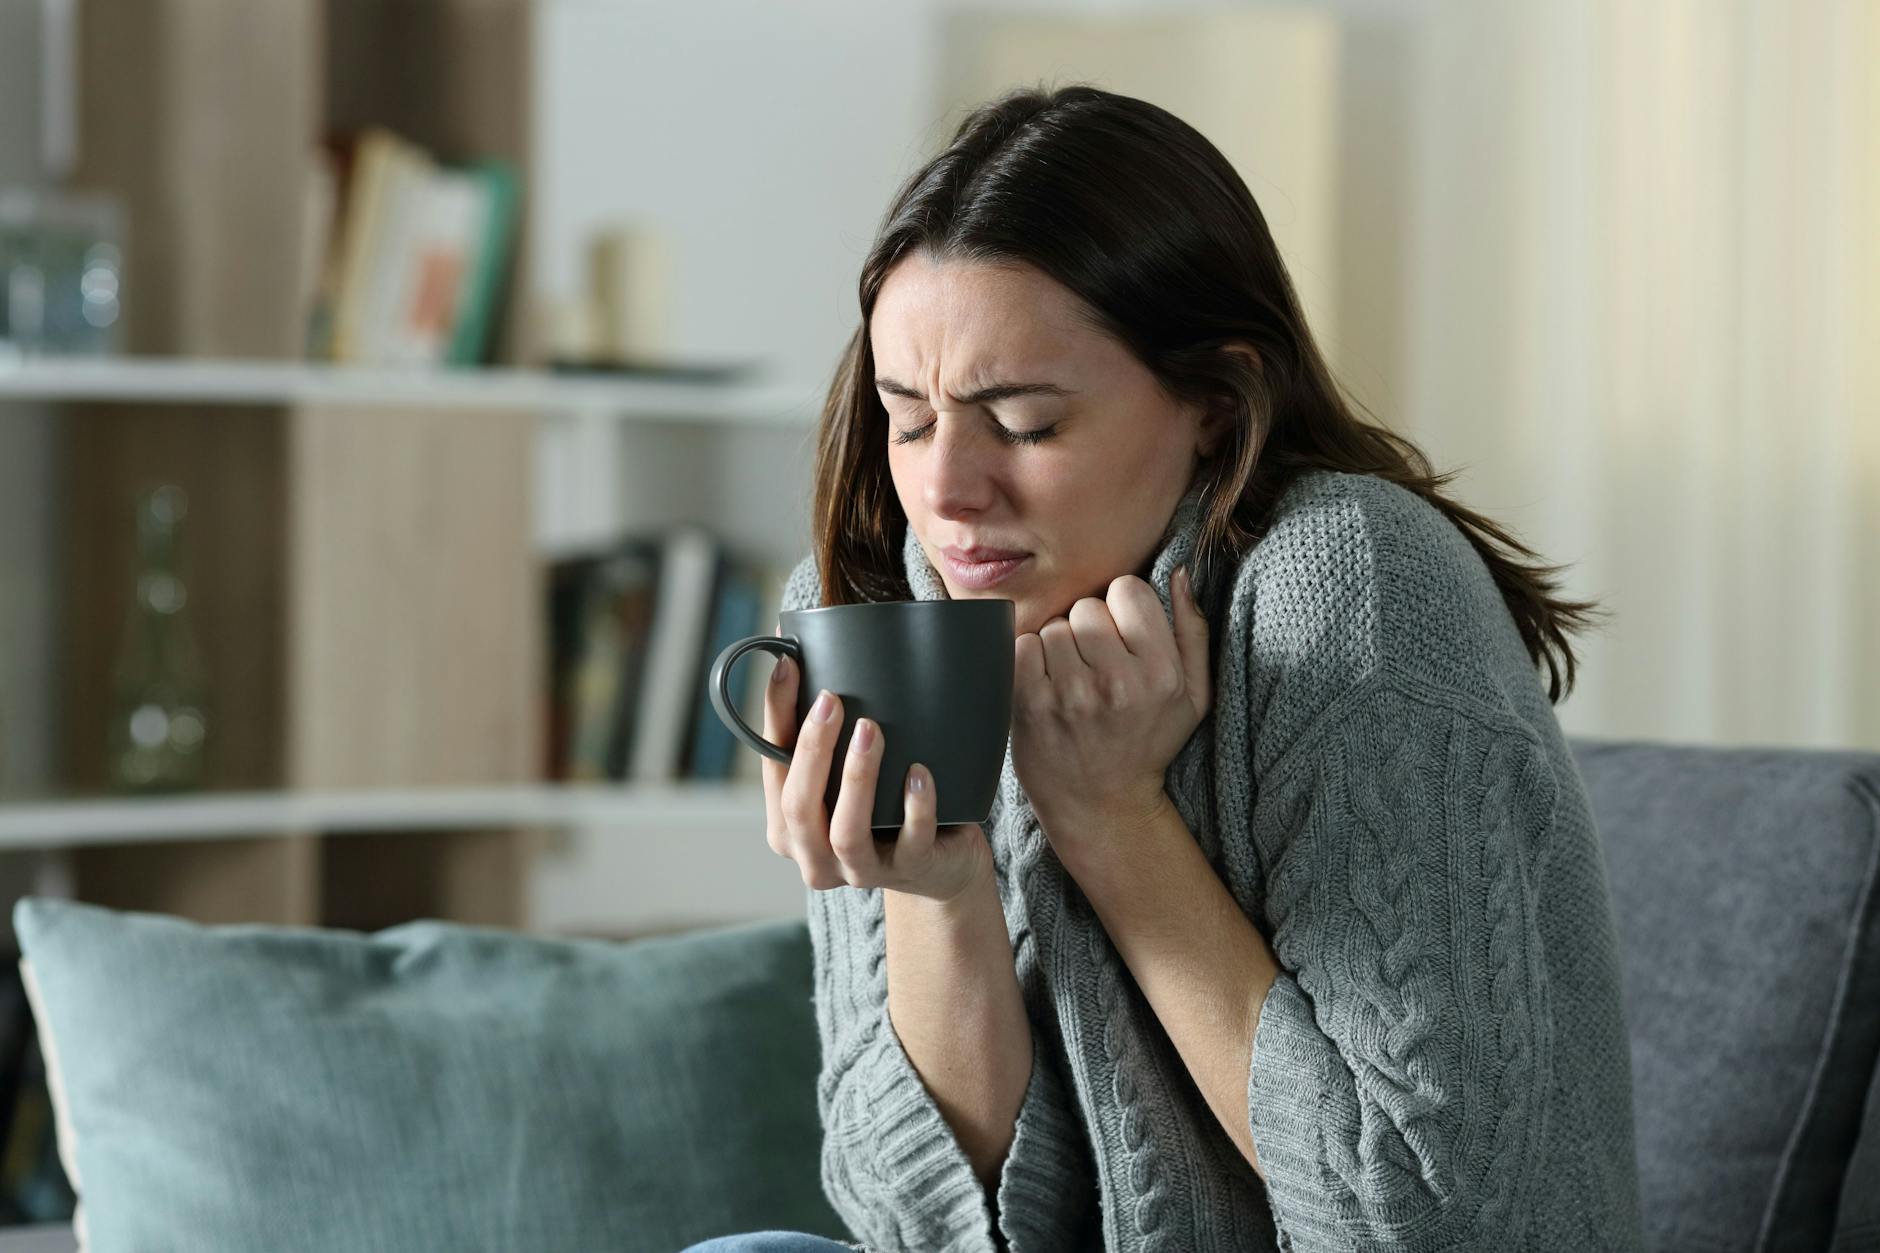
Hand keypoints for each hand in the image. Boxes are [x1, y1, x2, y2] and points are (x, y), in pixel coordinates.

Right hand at [762, 653, 992, 905]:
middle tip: (831, 699)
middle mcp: (815, 857)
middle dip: (812, 750)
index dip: (776, 716)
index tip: (787, 665)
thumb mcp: (844, 773)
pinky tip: (919, 773)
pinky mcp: (911, 868)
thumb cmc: (883, 806)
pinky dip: (915, 807)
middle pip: (798, 807)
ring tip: (870, 729)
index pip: (772, 768)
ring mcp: (862, 869)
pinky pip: (911, 840)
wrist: (939, 862)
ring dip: (856, 778)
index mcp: (787, 827)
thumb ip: (825, 731)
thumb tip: (803, 648)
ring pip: (847, 834)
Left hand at [1012, 566, 1210, 868]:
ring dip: (1058, 647)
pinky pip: (1022, 646)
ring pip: (1053, 627)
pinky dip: (1029, 661)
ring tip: (1071, 682)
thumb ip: (1192, 630)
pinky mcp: (1030, 704)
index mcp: (1161, 672)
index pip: (1129, 589)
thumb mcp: (1194, 695)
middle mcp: (1117, 682)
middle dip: (1088, 630)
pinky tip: (1046, 687)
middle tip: (1095, 667)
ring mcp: (1070, 694)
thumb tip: (1180, 572)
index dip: (1123, 611)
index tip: (1122, 639)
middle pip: (1086, 607)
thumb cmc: (1148, 744)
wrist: (1102, 807)